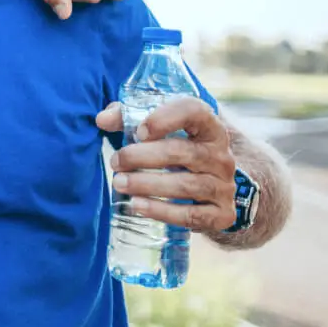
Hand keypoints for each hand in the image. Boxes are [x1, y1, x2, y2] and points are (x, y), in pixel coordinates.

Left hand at [97, 98, 236, 231]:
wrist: (209, 188)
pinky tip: (137, 206)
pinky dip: (162, 212)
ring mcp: (225, 186)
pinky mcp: (222, 214)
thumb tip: (102, 119)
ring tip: (119, 183)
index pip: (194, 111)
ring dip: (148, 184)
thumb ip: (128, 118)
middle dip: (142, 157)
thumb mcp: (157, 129)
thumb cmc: (175, 150)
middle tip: (115, 162)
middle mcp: (222, 155)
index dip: (165, 118)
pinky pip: (192, 215)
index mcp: (208, 127)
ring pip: (187, 185)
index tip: (139, 131)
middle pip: (183, 152)